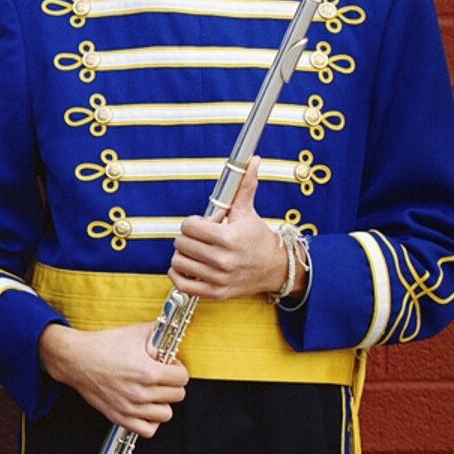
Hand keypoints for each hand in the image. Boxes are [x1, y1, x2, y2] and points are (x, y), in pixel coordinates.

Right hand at [40, 323, 188, 437]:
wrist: (75, 359)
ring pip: (166, 414)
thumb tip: (173, 333)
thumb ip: (159, 332)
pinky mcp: (119, 416)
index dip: (178, 369)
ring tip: (155, 393)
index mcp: (148, 372)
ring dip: (163, 402)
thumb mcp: (135, 333)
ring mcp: (130, 407)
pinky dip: (151, 421)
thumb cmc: (102, 346)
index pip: (182, 378)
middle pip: (177, 395)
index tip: (170, 366)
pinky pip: (148, 430)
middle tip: (162, 376)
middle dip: (172, 383)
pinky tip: (146, 408)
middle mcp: (140, 393)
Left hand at [167, 198, 290, 301]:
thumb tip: (252, 160)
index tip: (202, 224)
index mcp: (229, 237)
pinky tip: (188, 266)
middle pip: (181, 243)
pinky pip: (182, 284)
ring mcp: (219, 278)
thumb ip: (245, 186)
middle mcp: (223, 259)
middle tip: (200, 238)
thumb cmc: (258, 239)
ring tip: (197, 252)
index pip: (189, 226)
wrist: (275, 268)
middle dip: (188, 238)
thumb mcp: (249, 212)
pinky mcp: (215, 293)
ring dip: (183, 255)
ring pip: (178, 262)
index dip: (193, 223)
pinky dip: (178, 274)